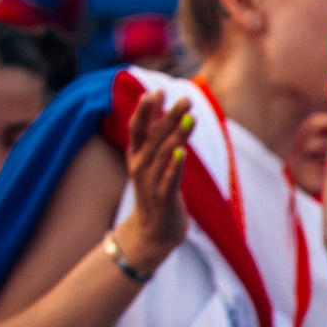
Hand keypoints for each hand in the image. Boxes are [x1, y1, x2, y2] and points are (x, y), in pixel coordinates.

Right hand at [113, 88, 192, 274]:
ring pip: (164, 154)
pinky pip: (170, 180)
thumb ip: (159, 139)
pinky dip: (175, 166)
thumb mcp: (154, 164)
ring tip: (190, 117)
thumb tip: (167, 110)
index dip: (146, 111)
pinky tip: (183, 152)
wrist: (153, 234)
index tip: (157, 92)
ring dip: (177, 135)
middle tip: (184, 98)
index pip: (138, 129)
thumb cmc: (157, 192)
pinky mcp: (164, 199)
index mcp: (137, 156)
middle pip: (153, 137)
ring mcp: (151, 183)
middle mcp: (140, 167)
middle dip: (168, 116)